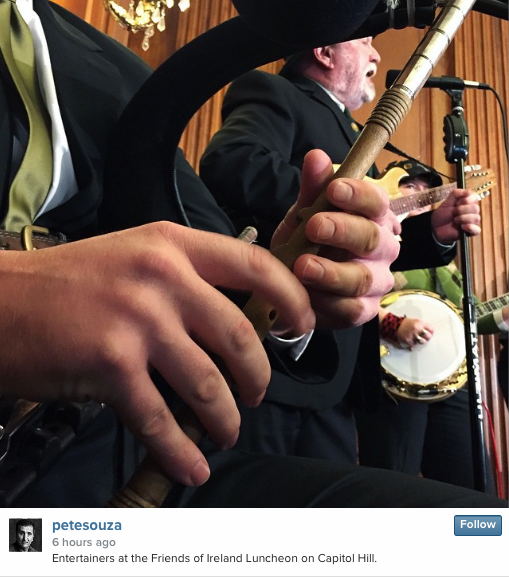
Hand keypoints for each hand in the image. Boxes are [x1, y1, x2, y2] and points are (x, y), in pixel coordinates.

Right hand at [0, 223, 314, 485]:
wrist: (2, 300)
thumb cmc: (69, 281)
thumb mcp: (135, 257)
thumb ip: (185, 279)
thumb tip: (233, 319)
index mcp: (172, 246)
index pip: (254, 265)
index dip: (289, 298)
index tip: (300, 327)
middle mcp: (161, 278)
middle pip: (238, 335)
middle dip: (257, 376)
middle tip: (255, 395)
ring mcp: (138, 320)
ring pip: (208, 382)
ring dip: (225, 417)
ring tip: (226, 431)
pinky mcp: (112, 364)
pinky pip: (161, 418)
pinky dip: (181, 450)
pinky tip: (192, 466)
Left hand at [272, 149, 400, 328]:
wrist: (294, 283)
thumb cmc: (307, 241)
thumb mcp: (304, 212)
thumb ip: (312, 189)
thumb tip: (316, 157)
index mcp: (372, 217)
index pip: (376, 201)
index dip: (358, 194)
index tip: (334, 188)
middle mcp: (382, 247)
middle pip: (372, 238)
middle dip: (342, 230)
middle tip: (314, 226)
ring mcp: (376, 281)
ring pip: (362, 277)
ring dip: (331, 272)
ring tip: (303, 265)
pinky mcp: (364, 309)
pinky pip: (352, 309)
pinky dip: (327, 302)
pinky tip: (307, 295)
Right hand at [395, 317, 433, 348]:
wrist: (396, 325)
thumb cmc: (407, 323)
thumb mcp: (416, 321)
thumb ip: (424, 325)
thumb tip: (431, 331)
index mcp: (420, 323)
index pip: (431, 329)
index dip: (431, 332)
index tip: (430, 333)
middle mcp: (417, 329)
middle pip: (428, 336)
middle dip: (427, 337)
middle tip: (424, 337)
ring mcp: (412, 335)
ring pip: (422, 342)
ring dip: (421, 341)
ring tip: (418, 338)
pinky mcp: (408, 340)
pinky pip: (415, 344)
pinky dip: (414, 343)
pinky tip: (411, 340)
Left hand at [431, 188, 480, 243]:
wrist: (436, 227)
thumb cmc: (443, 214)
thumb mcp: (447, 202)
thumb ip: (456, 194)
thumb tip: (467, 192)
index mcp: (468, 203)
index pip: (475, 197)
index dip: (467, 199)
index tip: (457, 203)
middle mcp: (472, 211)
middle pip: (475, 208)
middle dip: (462, 210)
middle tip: (453, 213)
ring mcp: (472, 222)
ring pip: (476, 218)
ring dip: (463, 218)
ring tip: (455, 220)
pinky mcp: (471, 232)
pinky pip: (477, 230)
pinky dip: (470, 227)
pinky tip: (462, 227)